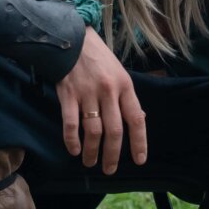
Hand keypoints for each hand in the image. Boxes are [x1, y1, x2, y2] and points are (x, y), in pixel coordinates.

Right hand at [56, 27, 146, 174]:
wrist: (72, 40)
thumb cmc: (98, 59)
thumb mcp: (119, 73)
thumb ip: (126, 97)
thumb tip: (138, 120)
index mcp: (125, 86)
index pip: (136, 119)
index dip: (139, 142)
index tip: (139, 160)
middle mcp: (109, 91)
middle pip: (114, 131)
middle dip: (112, 155)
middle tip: (109, 169)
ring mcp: (87, 93)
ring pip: (93, 131)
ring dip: (92, 151)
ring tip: (90, 162)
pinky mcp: (68, 95)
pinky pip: (71, 123)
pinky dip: (72, 140)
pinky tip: (73, 150)